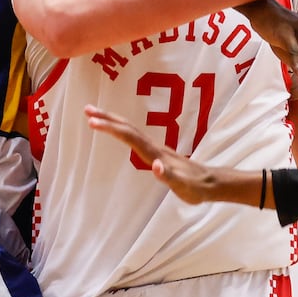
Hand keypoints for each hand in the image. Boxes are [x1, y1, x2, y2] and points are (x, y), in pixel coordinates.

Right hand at [84, 106, 213, 202]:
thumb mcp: (183, 186)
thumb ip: (169, 177)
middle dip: (107, 119)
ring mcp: (156, 149)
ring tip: (95, 116)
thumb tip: (156, 166)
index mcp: (156, 154)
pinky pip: (135, 139)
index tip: (92, 121)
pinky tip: (117, 131)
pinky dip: (122, 132)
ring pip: (131, 131)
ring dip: (113, 122)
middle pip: (128, 129)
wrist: (211, 183)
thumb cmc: (196, 187)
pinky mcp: (158, 153)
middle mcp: (155, 148)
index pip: (129, 138)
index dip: (111, 129)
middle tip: (86, 109)